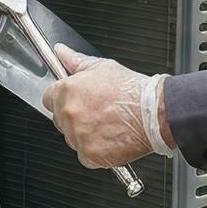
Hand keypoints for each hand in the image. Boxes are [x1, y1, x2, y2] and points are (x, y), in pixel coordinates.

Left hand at [42, 44, 173, 167]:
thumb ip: (75, 61)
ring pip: (72, 138)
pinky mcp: (90, 154)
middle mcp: (68, 113)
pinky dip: (96, 151)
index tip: (75, 100)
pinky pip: (85, 155)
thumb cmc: (134, 91)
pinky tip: (111, 139)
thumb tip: (61, 52)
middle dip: (74, 116)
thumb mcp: (103, 67)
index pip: (48, 98)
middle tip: (97, 113)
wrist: (158, 113)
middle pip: (59, 119)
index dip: (61, 99)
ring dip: (84, 134)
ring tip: (107, 125)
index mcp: (67, 91)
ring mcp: (77, 135)